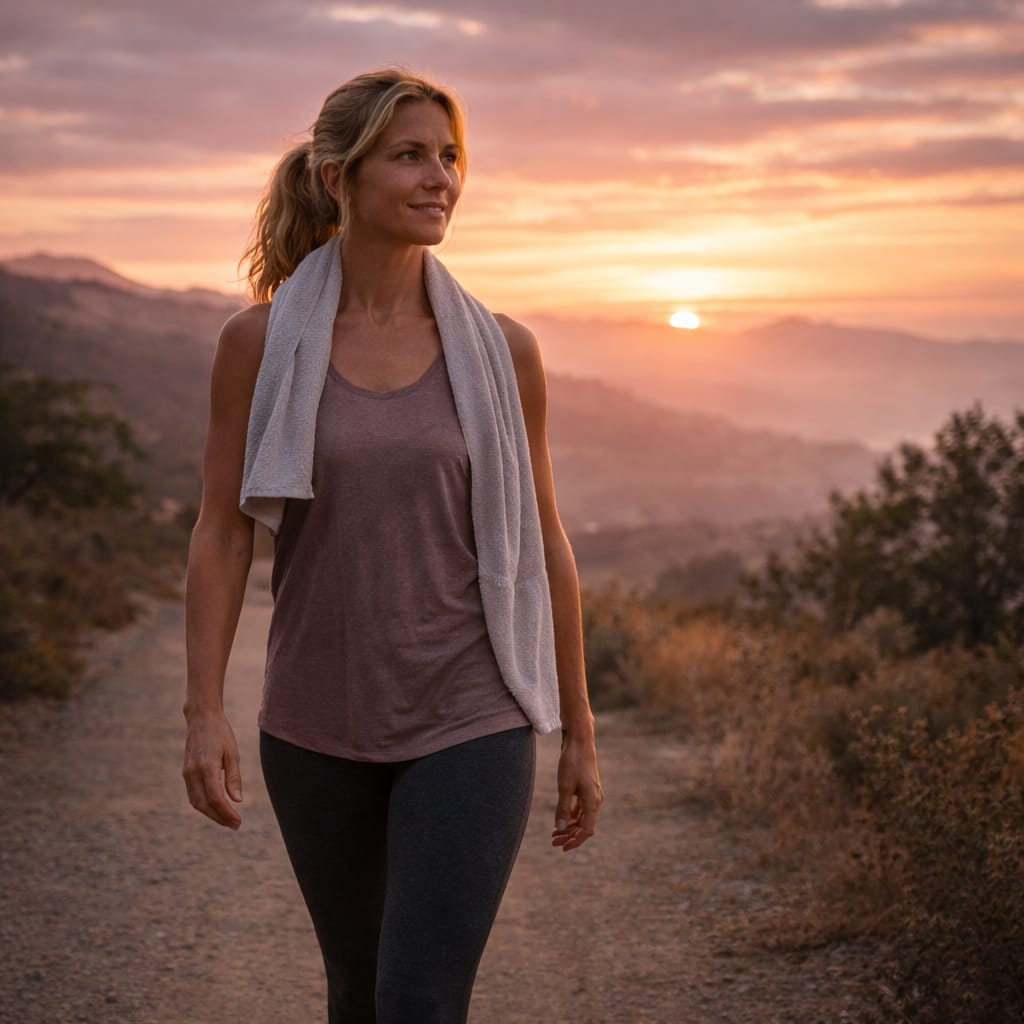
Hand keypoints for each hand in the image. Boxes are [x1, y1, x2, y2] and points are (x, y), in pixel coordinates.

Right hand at [182, 709, 242, 828]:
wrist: (201, 718)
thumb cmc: (221, 733)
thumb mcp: (232, 753)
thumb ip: (233, 777)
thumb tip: (237, 801)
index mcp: (206, 767)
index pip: (216, 798)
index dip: (226, 813)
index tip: (238, 821)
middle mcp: (193, 773)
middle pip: (204, 805)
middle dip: (219, 818)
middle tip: (235, 825)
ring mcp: (187, 773)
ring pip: (196, 802)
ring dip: (211, 814)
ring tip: (227, 820)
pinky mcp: (186, 772)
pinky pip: (193, 795)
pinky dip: (204, 805)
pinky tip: (216, 808)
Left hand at [551, 729, 603, 851]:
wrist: (579, 740)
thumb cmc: (572, 762)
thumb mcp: (564, 786)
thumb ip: (562, 808)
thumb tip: (559, 828)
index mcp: (593, 801)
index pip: (587, 829)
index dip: (575, 841)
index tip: (562, 848)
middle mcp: (595, 799)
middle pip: (584, 825)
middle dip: (570, 835)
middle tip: (553, 842)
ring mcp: (591, 793)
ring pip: (582, 817)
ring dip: (569, 826)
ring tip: (554, 834)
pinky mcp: (586, 788)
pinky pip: (580, 808)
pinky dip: (571, 815)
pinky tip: (561, 820)